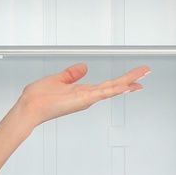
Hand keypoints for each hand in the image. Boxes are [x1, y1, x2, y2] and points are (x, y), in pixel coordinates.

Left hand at [14, 62, 149, 128]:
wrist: (29, 107)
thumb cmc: (38, 97)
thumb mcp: (58, 79)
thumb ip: (71, 74)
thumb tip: (83, 67)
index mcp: (82, 91)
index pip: (106, 85)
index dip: (121, 80)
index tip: (134, 78)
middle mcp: (87, 96)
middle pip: (114, 86)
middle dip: (130, 80)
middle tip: (146, 73)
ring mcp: (87, 99)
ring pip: (112, 88)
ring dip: (128, 82)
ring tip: (142, 75)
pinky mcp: (83, 100)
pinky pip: (103, 92)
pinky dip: (115, 89)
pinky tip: (126, 85)